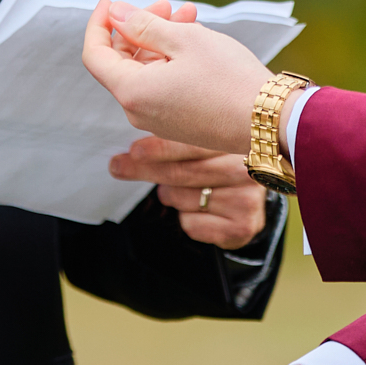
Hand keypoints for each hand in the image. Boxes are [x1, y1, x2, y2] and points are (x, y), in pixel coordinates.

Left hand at [81, 0, 275, 154]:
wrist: (269, 121)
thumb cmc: (228, 78)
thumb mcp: (183, 39)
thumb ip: (143, 25)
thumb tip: (116, 15)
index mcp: (132, 92)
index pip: (95, 54)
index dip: (98, 24)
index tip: (110, 2)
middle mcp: (138, 111)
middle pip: (121, 62)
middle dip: (138, 27)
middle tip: (167, 4)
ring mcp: (158, 120)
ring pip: (145, 71)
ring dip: (160, 40)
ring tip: (188, 15)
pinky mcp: (177, 122)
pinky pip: (161, 85)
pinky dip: (170, 60)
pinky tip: (194, 39)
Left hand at [111, 136, 270, 249]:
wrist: (247, 200)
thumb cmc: (218, 166)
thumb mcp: (205, 145)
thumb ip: (178, 138)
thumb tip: (133, 142)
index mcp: (237, 141)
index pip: (194, 144)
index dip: (161, 148)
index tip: (134, 151)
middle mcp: (246, 169)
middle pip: (184, 173)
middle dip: (146, 170)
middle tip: (118, 166)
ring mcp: (247, 199)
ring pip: (185, 198)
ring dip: (171, 195)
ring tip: (182, 190)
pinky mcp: (242, 226)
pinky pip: (192, 224)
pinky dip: (186, 219)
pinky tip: (199, 210)